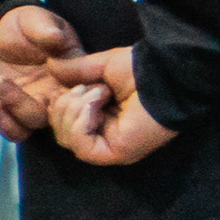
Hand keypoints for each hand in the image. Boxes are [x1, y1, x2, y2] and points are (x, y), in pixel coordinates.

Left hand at [0, 5, 83, 142]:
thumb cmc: (23, 25)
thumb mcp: (35, 19)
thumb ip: (46, 29)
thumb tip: (56, 37)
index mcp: (75, 73)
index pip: (87, 93)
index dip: (76, 94)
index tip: (53, 76)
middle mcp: (60, 94)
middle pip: (62, 114)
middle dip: (38, 103)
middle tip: (11, 84)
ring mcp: (38, 106)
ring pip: (36, 123)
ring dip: (16, 110)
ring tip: (0, 85)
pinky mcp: (16, 113)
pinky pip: (16, 131)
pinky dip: (5, 124)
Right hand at [50, 47, 179, 167]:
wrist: (168, 76)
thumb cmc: (143, 70)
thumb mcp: (102, 66)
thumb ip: (77, 70)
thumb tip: (51, 67)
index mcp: (102, 116)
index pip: (62, 120)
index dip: (58, 102)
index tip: (69, 83)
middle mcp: (105, 134)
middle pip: (61, 132)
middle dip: (64, 105)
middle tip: (87, 87)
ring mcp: (110, 147)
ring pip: (68, 140)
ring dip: (74, 110)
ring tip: (98, 93)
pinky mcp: (116, 153)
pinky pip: (82, 147)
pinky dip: (81, 122)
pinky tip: (95, 104)